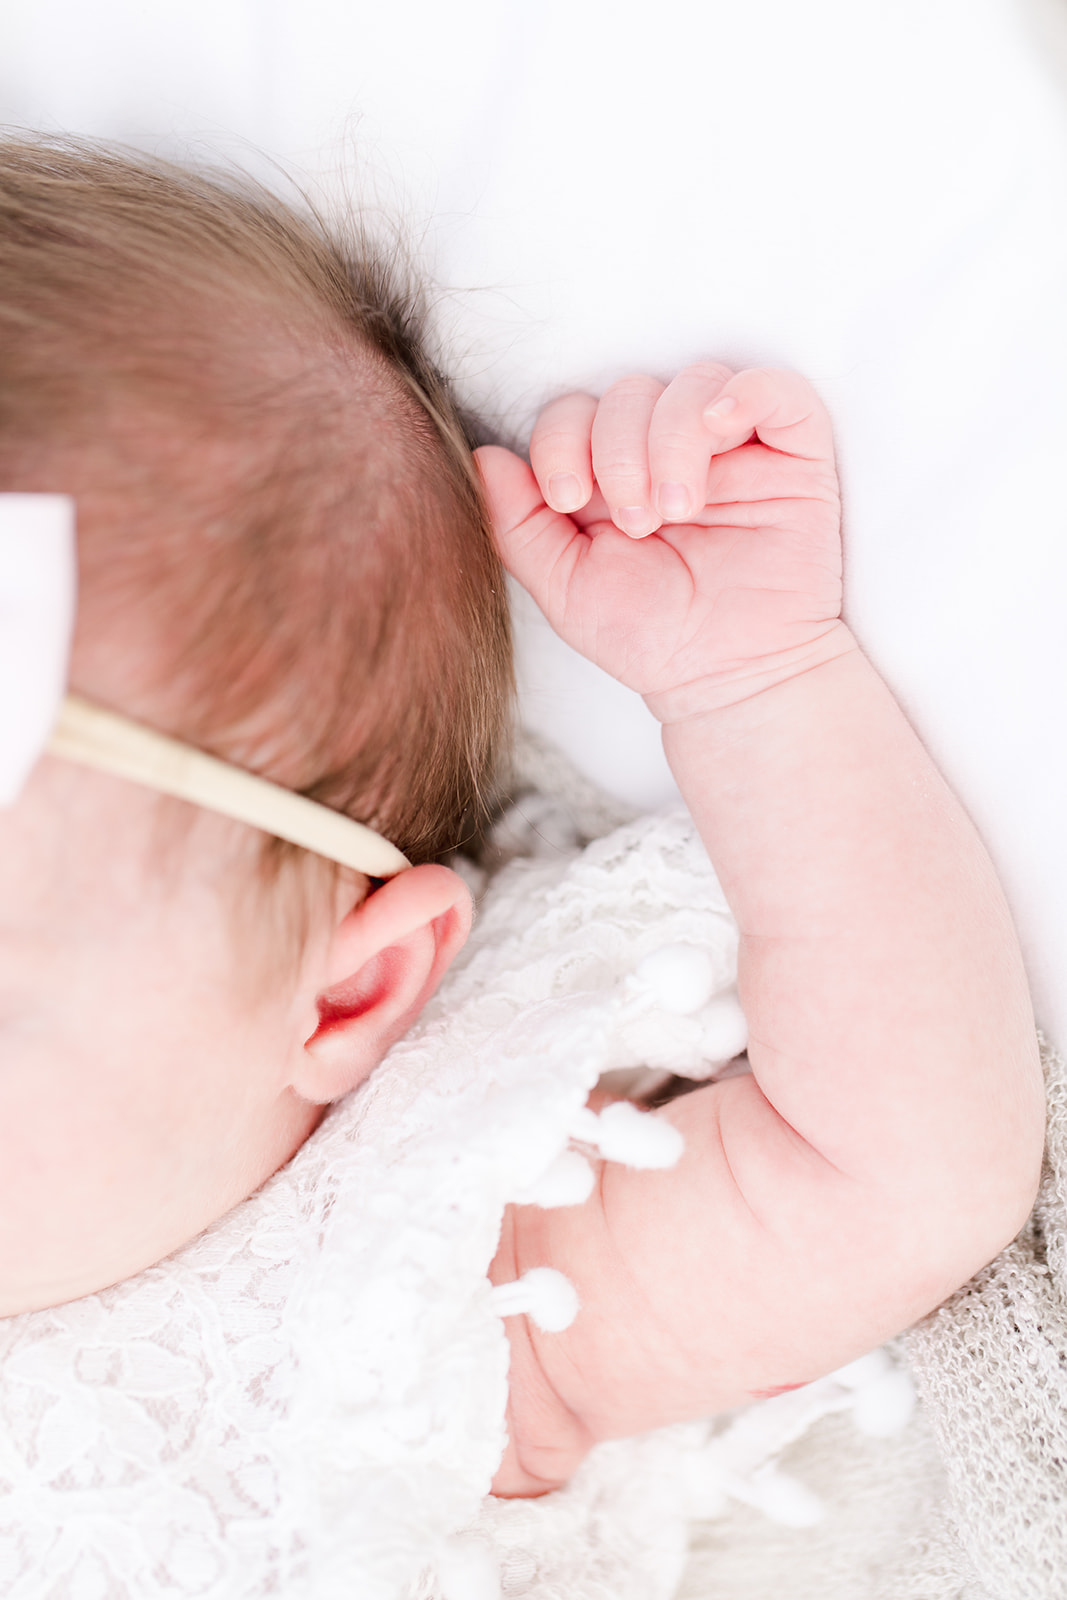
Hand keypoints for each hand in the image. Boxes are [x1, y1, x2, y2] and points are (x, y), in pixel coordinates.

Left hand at [476, 365, 846, 720]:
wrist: (728, 677)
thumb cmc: (650, 637)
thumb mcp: (565, 587)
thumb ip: (519, 525)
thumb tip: (483, 458)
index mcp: (609, 474)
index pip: (574, 412)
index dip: (562, 441)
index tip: (569, 499)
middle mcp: (668, 449)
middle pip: (628, 391)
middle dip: (619, 451)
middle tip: (637, 522)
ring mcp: (733, 447)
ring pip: (693, 383)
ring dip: (672, 440)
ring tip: (678, 510)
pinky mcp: (794, 453)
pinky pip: (776, 389)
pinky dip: (745, 393)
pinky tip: (720, 428)